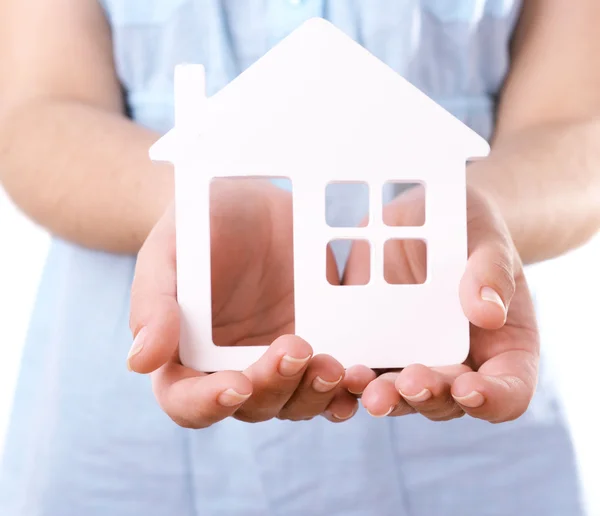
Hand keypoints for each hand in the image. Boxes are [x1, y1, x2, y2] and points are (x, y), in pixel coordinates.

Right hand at [128, 179, 359, 427]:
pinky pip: (331, 380)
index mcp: (185, 355)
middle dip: (274, 386)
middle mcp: (231, 367)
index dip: (209, 404)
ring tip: (335, 365)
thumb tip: (139, 361)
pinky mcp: (315, 345)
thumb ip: (153, 303)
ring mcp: (276, 360)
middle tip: (296, 348)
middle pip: (251, 406)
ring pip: (295, 402)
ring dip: (316, 394)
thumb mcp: (169, 251)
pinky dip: (347, 386)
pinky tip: (361, 375)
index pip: (187, 401)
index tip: (237, 383)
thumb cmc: (197, 223)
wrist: (248, 200)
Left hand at [343, 184, 538, 422]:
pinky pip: (366, 368)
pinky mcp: (378, 346)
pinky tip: (336, 366)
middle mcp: (459, 365)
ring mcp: (416, 359)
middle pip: (448, 402)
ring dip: (385, 395)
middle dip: (427, 397)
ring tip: (364, 385)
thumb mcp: (487, 239)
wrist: (425, 217)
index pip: (509, 392)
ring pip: (402, 395)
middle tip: (408, 384)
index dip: (493, 400)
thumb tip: (489, 313)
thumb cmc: (470, 230)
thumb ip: (492, 271)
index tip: (469, 388)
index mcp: (504, 349)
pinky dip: (351, 374)